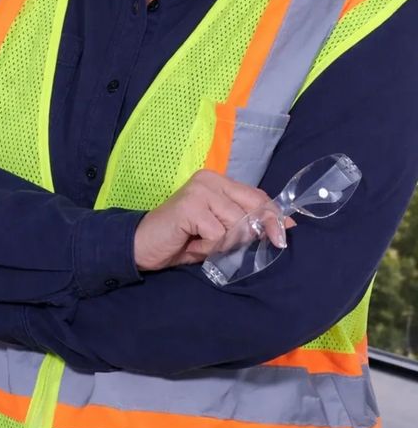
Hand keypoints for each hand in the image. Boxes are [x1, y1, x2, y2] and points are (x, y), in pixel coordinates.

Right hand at [134, 170, 294, 270]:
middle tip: (245, 247)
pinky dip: (209, 247)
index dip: (274, 216)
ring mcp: (199, 191)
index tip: (286, 233)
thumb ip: (243, 225)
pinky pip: (218, 234)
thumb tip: (281, 229)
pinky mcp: (190, 206)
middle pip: (251, 207)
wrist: (141, 245)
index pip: (257, 196)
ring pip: (236, 224)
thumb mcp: (218, 232)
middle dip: (257, 232)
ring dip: (224, 244)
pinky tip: (193, 244)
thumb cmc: (182, 239)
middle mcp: (209, 180)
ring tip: (203, 244)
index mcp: (218, 181)